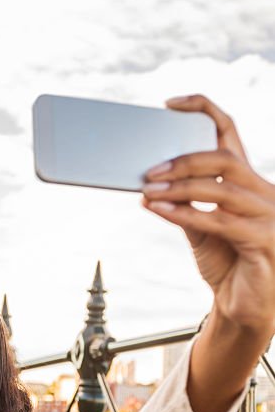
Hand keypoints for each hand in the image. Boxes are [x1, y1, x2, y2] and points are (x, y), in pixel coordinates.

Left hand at [141, 93, 274, 333]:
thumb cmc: (228, 264)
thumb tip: (149, 187)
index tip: (169, 104)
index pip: (229, 132)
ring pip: (222, 190)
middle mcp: (264, 193)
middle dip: (184, 160)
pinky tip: (161, 210)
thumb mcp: (201, 229)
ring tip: (148, 191)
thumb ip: (184, 205)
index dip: (203, 110)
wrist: (245, 307)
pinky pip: (220, 222)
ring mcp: (269, 217)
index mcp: (248, 182)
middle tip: (149, 171)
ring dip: (179, 189)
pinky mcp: (265, 242)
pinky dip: (187, 214)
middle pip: (225, 159)